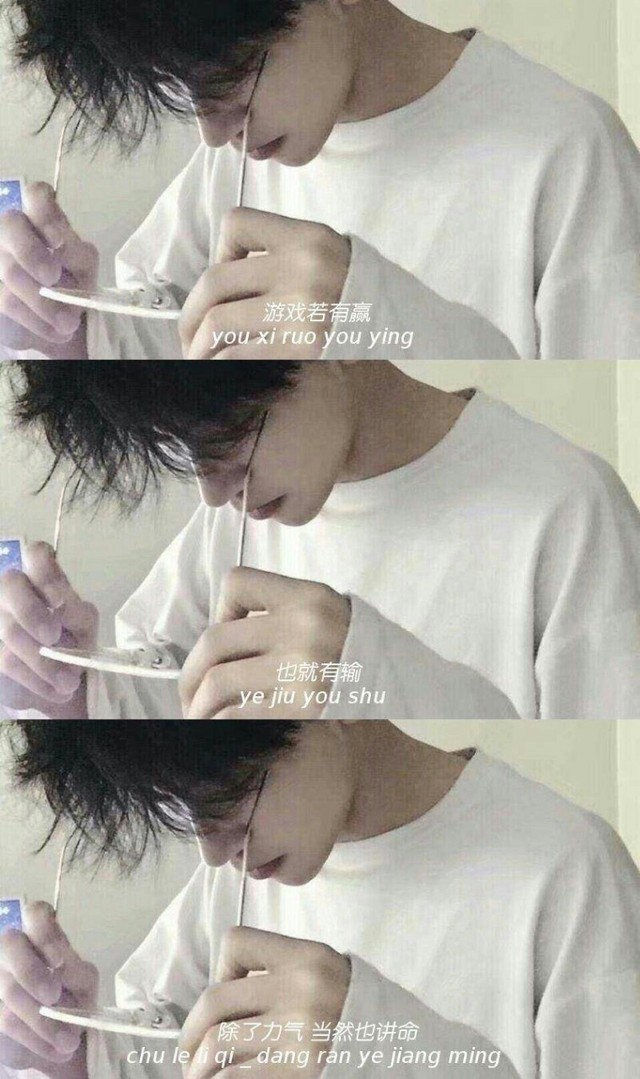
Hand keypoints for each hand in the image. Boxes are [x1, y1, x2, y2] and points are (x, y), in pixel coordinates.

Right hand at [0, 182, 97, 356]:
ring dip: (43, 301)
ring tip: (67, 324)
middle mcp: (13, 230)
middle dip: (32, 253)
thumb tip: (60, 256)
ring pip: (9, 269)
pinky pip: (6, 300)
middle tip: (52, 278)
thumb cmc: (73, 285)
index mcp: (41, 218)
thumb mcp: (84, 268)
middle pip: (10, 225)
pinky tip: (54, 332)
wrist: (61, 322)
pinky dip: (34, 320)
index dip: (46, 215)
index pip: (37, 195)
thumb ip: (78, 256)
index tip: (60, 242)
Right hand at [0, 541, 97, 715]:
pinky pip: (7, 662)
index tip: (61, 602)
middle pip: (9, 585)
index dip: (46, 574)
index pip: (36, 554)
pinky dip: (34, 680)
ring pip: (8, 629)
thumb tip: (59, 610)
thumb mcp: (85, 626)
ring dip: (42, 661)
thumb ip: (77, 613)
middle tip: (53, 637)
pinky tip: (53, 692)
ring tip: (68, 684)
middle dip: (32, 613)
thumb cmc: (75, 641)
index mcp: (40, 578)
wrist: (62, 681)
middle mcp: (12, 590)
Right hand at [0, 900, 97, 1076]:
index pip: (36, 914)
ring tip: (67, 1042)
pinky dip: (32, 1039)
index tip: (60, 961)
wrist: (61, 1036)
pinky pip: (5, 1023)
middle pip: (10, 945)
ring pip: (8, 990)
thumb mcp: (84, 982)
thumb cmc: (75, 996)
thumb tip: (58, 969)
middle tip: (53, 997)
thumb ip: (75, 972)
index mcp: (40, 934)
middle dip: (32, 973)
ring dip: (40, 1020)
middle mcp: (12, 949)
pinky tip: (52, 1051)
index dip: (45, 934)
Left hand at [179, 208, 350, 358]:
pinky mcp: (302, 347)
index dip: (218, 252)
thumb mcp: (326, 253)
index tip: (223, 278)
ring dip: (199, 345)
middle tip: (188, 335)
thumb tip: (224, 282)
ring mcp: (300, 309)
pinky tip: (220, 372)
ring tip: (197, 358)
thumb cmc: (361, 294)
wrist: (408, 326)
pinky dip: (222, 365)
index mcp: (304, 236)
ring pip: (220, 323)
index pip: (235, 224)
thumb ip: (280, 256)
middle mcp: (300, 267)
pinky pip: (241, 355)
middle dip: (192, 313)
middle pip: (215, 281)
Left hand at [179, 567, 350, 717]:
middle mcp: (302, 626)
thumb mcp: (326, 612)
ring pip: (219, 682)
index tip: (224, 636)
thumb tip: (221, 641)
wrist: (407, 687)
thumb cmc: (360, 652)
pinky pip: (240, 715)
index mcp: (306, 595)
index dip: (219, 610)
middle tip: (188, 695)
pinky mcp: (303, 707)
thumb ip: (280, 615)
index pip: (236, 583)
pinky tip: (221, 733)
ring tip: (197, 719)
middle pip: (216, 641)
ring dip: (198, 705)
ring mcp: (301, 668)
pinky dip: (221, 725)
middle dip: (191, 673)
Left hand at [180, 927, 350, 1078]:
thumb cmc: (353, 1012)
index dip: (220, 969)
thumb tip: (218, 1000)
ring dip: (199, 1066)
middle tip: (189, 1051)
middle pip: (215, 1000)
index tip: (225, 994)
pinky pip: (235, 1077)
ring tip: (201, 1074)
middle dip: (192, 1031)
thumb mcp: (321, 973)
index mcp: (305, 956)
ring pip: (217, 1045)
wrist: (400, 1050)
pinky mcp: (299, 1073)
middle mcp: (300, 989)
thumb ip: (278, 974)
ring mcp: (299, 1034)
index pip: (235, 942)